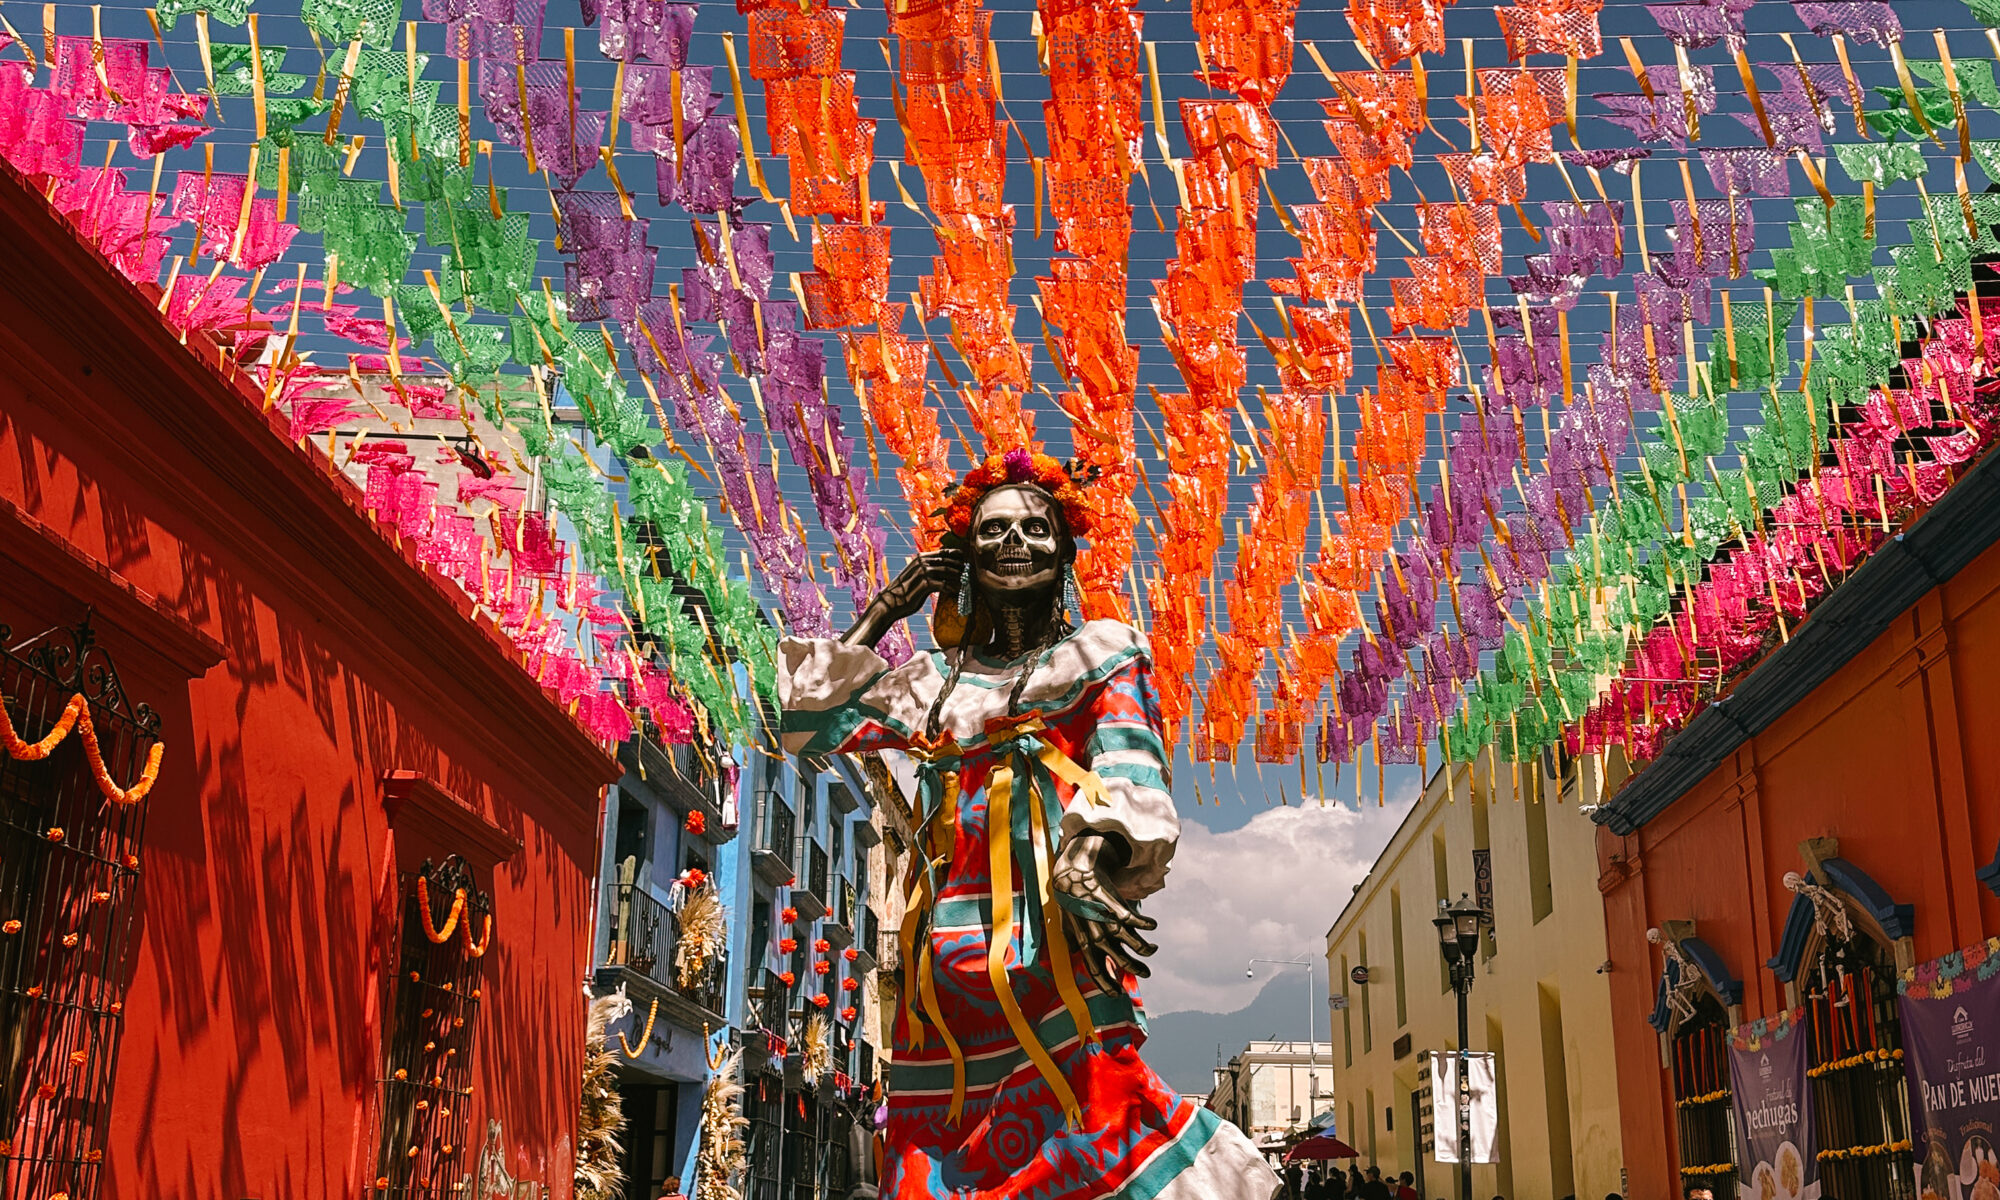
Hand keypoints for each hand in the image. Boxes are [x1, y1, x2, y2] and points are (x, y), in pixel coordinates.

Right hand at [873, 550, 964, 623]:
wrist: (890, 604)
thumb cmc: (904, 592)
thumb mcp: (916, 577)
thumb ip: (928, 572)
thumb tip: (943, 573)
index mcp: (920, 558)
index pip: (943, 552)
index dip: (956, 555)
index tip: (966, 561)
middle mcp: (922, 562)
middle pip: (947, 561)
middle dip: (961, 567)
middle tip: (971, 573)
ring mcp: (922, 572)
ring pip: (947, 571)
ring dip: (959, 577)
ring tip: (968, 583)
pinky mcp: (924, 584)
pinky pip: (943, 584)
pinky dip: (953, 588)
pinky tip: (958, 592)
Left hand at [1052, 832, 1157, 992]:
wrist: (1074, 869)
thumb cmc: (1070, 897)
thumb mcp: (1067, 920)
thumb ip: (1072, 938)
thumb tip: (1074, 952)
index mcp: (1082, 939)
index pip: (1094, 968)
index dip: (1106, 983)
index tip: (1118, 994)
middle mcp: (1094, 932)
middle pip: (1117, 958)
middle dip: (1133, 968)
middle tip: (1146, 973)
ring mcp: (1104, 917)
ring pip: (1129, 940)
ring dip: (1144, 948)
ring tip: (1152, 950)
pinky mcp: (1114, 902)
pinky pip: (1133, 919)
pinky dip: (1145, 924)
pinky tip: (1153, 926)